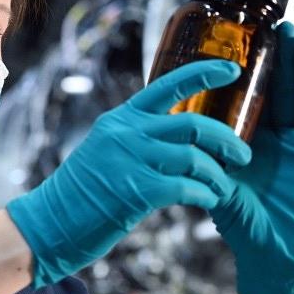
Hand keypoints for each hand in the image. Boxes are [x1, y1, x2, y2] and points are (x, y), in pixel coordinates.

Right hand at [8, 60, 253, 287]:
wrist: (49, 223)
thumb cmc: (81, 193)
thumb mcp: (106, 150)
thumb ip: (137, 139)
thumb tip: (178, 142)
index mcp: (122, 119)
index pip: (168, 84)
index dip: (205, 73)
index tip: (233, 70)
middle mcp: (127, 133)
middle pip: (193, 124)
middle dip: (226, 139)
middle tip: (244, 154)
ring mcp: (131, 160)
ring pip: (195, 158)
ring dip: (218, 174)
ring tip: (224, 186)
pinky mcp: (136, 191)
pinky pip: (187, 188)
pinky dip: (205, 194)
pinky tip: (209, 200)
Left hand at [210, 22, 293, 293]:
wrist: (277, 265)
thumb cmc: (246, 230)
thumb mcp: (222, 189)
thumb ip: (209, 162)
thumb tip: (179, 134)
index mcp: (259, 140)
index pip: (260, 96)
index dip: (260, 69)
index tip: (254, 39)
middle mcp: (288, 139)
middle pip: (290, 91)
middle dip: (287, 60)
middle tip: (283, 29)